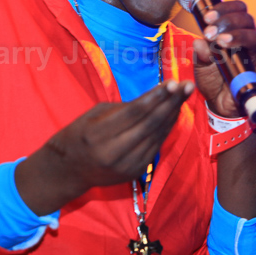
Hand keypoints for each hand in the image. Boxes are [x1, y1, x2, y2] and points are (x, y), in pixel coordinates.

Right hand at [16, 80, 193, 214]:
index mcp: (97, 135)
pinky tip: (175, 112)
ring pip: (157, 135)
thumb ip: (123, 109)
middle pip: (150, 124)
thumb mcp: (93, 116)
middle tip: (187, 86)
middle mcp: (114, 153)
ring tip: (186, 95)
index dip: (155, 97)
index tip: (172, 82)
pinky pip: (157, 145)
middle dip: (171, 103)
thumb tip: (154, 97)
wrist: (68, 172)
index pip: (134, 113)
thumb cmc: (78, 135)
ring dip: (173, 113)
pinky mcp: (136, 171)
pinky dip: (167, 127)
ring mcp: (127, 165)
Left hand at [191, 0, 255, 117]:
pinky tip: (254, 69)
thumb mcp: (200, 64)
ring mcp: (254, 57)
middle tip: (210, 32)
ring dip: (239, 36)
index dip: (224, 8)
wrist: (218, 102)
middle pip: (247, 20)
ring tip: (221, 42)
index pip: (237, 10)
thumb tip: (199, 43)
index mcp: (234, 31)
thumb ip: (199, 53)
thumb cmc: (211, 77)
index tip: (207, 17)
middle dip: (227, 21)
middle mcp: (247, 41)